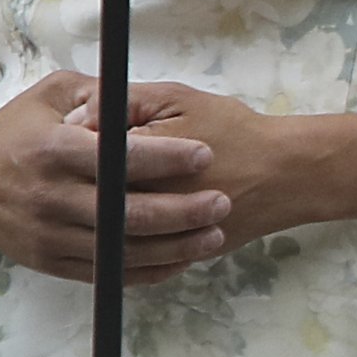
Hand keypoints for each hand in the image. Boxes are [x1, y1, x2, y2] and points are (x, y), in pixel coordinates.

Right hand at [0, 70, 232, 284]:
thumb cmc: (15, 128)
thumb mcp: (52, 92)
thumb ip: (99, 94)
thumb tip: (143, 100)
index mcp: (53, 149)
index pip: (118, 157)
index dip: (166, 158)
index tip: (204, 153)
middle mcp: (50, 196)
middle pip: (126, 213)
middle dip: (181, 210)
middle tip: (222, 201)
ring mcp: (49, 235)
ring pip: (120, 250)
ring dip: (173, 247)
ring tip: (214, 234)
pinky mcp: (49, 262)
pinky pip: (105, 274)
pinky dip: (145, 271)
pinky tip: (179, 260)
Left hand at [80, 80, 313, 258]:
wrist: (280, 174)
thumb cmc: (231, 130)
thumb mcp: (177, 98)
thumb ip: (126, 103)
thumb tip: (80, 115)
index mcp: (135, 162)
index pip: (80, 156)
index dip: (77, 141)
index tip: (81, 130)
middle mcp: (140, 205)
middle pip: (88, 197)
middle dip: (83, 177)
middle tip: (94, 160)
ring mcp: (156, 239)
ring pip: (106, 231)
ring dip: (99, 210)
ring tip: (114, 185)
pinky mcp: (169, 257)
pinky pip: (132, 255)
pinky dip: (124, 238)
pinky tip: (129, 214)